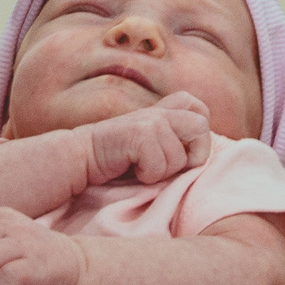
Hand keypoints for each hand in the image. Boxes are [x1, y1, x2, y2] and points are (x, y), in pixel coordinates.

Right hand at [86, 93, 211, 186]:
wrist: (81, 157)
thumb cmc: (118, 160)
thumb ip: (174, 141)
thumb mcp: (150, 145)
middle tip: (168, 166)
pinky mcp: (139, 134)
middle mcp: (159, 112)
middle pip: (201, 128)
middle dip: (193, 156)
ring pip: (180, 157)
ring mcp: (150, 121)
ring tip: (141, 167)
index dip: (199, 136)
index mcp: (164, 111)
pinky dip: (147, 176)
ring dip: (162, 172)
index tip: (183, 153)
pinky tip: (131, 168)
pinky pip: (160, 165)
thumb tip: (203, 158)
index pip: (199, 109)